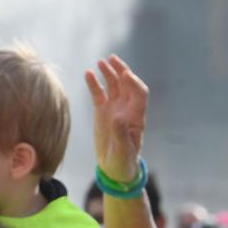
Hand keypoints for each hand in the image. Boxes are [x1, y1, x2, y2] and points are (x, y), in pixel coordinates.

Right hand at [85, 55, 148, 185]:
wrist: (115, 169)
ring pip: (113, 85)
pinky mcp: (102, 112)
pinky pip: (99, 93)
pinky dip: (94, 83)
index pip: (140, 93)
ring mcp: (114, 109)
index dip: (134, 83)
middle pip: (127, 84)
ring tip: (101, 63)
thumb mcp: (123, 151)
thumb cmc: (123, 162)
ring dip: (109, 73)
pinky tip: (88, 73)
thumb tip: (118, 117)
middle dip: (121, 70)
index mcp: (136, 117)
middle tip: (112, 59)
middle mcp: (127, 109)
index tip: (125, 75)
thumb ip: (121, 134)